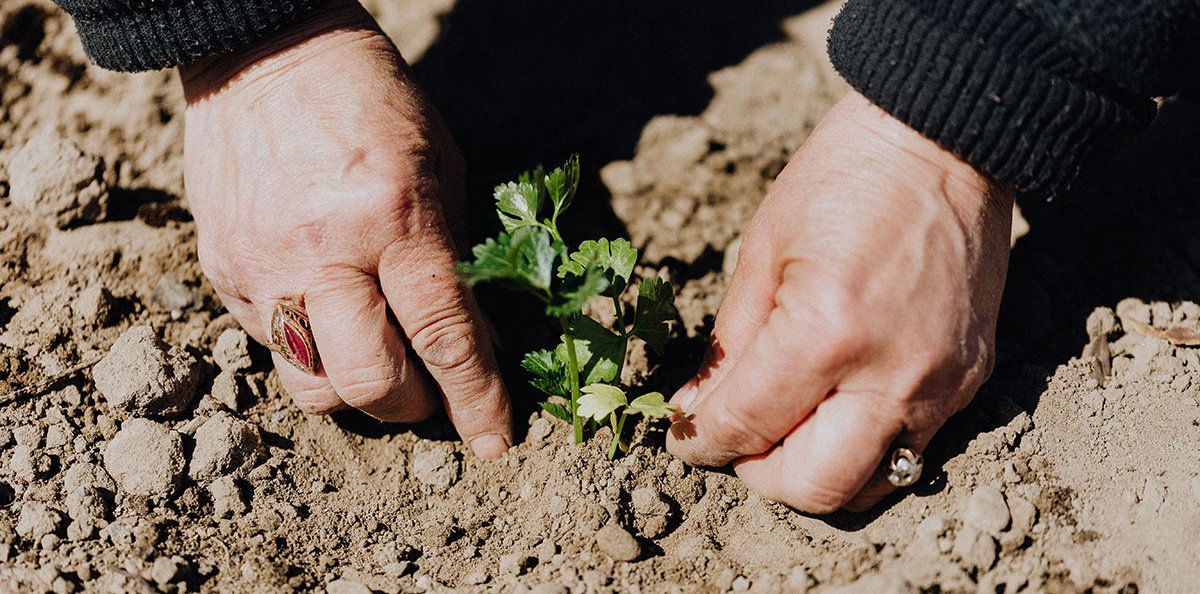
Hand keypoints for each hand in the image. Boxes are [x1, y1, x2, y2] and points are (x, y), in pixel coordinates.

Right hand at [179, 1, 511, 457]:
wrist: (263, 54)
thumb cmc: (372, 105)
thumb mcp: (440, 168)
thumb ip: (455, 261)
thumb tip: (473, 345)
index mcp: (392, 217)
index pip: (443, 336)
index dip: (476, 400)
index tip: (495, 441)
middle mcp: (322, 252)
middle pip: (370, 384)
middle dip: (414, 407)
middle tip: (431, 392)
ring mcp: (262, 266)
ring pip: (312, 388)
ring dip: (357, 395)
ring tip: (379, 361)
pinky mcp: (222, 272)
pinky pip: (271, 348)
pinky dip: (314, 352)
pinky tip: (332, 316)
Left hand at [666, 91, 1012, 510]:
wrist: (944, 142)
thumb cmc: (842, 180)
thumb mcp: (762, 253)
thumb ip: (728, 346)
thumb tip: (697, 412)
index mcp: (825, 332)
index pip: (747, 426)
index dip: (701, 441)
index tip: (684, 437)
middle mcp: (891, 374)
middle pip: (813, 486)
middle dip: (759, 476)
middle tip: (738, 442)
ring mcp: (941, 385)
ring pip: (869, 485)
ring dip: (814, 473)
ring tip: (787, 429)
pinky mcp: (971, 380)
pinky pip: (910, 449)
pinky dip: (862, 446)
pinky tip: (837, 405)